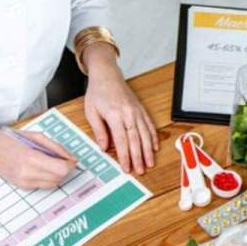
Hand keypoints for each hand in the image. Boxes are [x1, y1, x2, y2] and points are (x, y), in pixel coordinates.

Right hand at [0, 127, 75, 188]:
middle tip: (62, 160)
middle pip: (59, 178)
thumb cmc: (12, 139)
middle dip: (64, 170)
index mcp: (32, 158)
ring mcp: (25, 182)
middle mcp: (28, 173)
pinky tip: (40, 168)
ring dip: (57, 175)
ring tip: (50, 163)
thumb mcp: (36, 136)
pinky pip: (43, 185)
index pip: (61, 169)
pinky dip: (47, 178)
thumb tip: (71, 158)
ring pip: (53, 184)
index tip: (71, 160)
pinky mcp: (23, 187)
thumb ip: (56, 147)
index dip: (69, 165)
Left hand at [83, 43, 158, 174]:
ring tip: (150, 163)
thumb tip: (104, 148)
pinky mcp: (141, 109)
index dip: (124, 156)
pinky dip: (153, 137)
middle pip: (135, 140)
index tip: (126, 168)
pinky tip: (154, 147)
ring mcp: (136, 111)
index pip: (121, 140)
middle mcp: (128, 113)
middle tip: (140, 171)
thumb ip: (99, 131)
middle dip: (138, 157)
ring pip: (145, 134)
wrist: (107, 75)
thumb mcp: (91, 112)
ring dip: (148, 150)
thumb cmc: (97, 93)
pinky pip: (149, 125)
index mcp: (115, 115)